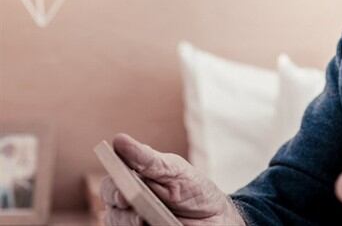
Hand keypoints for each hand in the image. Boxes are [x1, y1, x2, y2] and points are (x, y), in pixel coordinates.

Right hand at [100, 133, 245, 225]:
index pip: (111, 182)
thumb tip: (119, 139)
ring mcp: (132, 219)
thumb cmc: (194, 189)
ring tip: (145, 222)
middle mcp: (128, 199)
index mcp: (134, 178)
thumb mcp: (175, 170)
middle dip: (121, 208)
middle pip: (110, 205)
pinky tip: (150, 225)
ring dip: (128, 222)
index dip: (112, 188)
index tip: (123, 194)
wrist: (215, 217)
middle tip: (136, 211)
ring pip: (116, 221)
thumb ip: (147, 159)